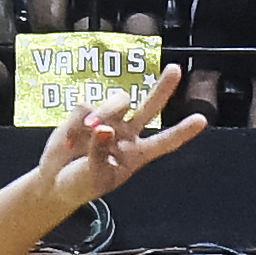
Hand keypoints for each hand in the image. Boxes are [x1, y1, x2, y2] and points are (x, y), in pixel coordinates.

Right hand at [26, 57, 207, 211]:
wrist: (53, 182)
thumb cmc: (80, 184)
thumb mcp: (92, 177)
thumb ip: (99, 153)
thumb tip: (104, 128)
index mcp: (136, 154)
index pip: (164, 142)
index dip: (182, 131)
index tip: (201, 119)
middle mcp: (126, 133)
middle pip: (149, 107)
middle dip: (162, 88)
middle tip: (175, 69)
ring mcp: (106, 120)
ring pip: (117, 101)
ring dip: (105, 110)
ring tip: (89, 128)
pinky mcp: (84, 112)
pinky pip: (85, 106)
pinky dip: (75, 123)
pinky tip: (69, 141)